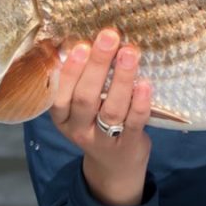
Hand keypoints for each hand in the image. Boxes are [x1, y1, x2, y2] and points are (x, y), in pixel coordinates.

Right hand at [49, 28, 152, 205]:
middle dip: (97, 66)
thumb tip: (92, 39)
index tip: (81, 46)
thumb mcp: (81, 109)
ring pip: (111, 109)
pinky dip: (140, 102)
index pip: (60, 95)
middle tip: (108, 37)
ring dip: (121, 79)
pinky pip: (134, 122)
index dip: (70, 71)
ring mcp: (104, 140)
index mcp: (62, 118)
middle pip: (85, 98)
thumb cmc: (96, 124)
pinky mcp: (129, 144)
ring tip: (129, 53)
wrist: (114, 168)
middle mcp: (79, 129)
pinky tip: (145, 83)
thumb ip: (82, 82)